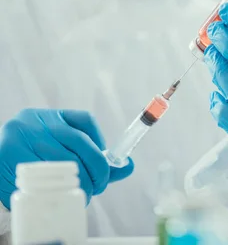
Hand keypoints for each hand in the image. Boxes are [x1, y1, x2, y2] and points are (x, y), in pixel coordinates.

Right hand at [0, 109, 133, 208]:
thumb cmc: (36, 159)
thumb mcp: (62, 149)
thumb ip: (95, 157)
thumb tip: (128, 166)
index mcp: (49, 116)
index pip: (85, 121)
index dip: (101, 144)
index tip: (107, 166)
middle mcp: (34, 123)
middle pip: (78, 142)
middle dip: (96, 168)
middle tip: (98, 186)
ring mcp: (18, 140)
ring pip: (63, 162)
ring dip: (80, 182)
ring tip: (84, 194)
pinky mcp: (6, 160)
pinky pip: (41, 178)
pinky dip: (57, 190)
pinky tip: (64, 198)